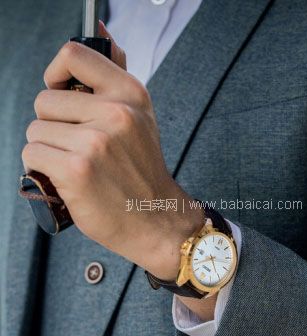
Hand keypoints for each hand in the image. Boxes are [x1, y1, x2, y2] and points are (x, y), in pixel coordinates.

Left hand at [22, 23, 203, 279]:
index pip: (73, 54)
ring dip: (49, 150)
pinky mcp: (76, 169)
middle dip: (54, 126)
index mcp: (131, 95)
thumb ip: (114, 80)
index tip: (61, 92)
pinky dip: (43, 170)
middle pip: (45, 101)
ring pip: (36, 131)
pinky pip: (32, 155)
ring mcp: (95, 141)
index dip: (56, 73)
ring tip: (78, 165)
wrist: (156, 218)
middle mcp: (115, 113)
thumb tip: (100, 30)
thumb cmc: (142, 172)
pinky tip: (68, 180)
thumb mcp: (140, 119)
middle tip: (81, 147)